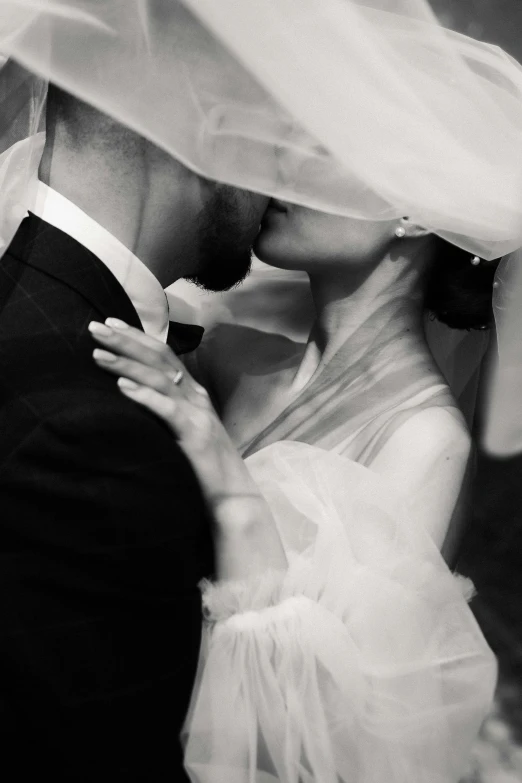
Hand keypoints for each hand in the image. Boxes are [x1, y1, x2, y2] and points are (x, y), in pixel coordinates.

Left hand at [89, 318, 286, 576]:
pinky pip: (167, 410)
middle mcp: (196, 396)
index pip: (163, 354)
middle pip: (159, 358)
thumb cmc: (203, 466)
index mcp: (193, 392)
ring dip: (126, 364)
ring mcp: (198, 413)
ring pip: (160, 379)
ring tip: (98, 355)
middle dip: (126, 340)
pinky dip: (145, 396)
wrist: (234, 496)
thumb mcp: (183, 429)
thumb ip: (166, 408)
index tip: (109, 323)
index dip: (137, 336)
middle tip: (95, 327)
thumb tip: (133, 393)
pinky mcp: (195, 435)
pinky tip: (122, 387)